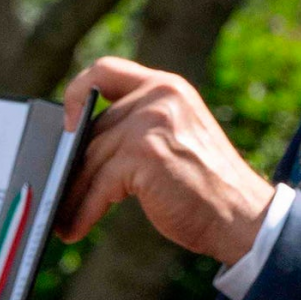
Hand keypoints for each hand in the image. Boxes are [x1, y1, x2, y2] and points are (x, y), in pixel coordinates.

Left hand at [59, 57, 272, 263]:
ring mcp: (152, 122)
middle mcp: (160, 96)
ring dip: (73, 195)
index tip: (69, 127)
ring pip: (89, 160)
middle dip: (71, 168)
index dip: (77, 93)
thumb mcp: (175, 139)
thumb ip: (138, 127)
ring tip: (63, 219)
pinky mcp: (145, 153)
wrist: (243, 215)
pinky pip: (97, 183)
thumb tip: (76, 147)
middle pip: (91, 129)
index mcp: (168, 88)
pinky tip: (77, 228)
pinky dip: (83, 210)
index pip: (106, 70)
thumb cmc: (209, 186)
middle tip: (57, 194)